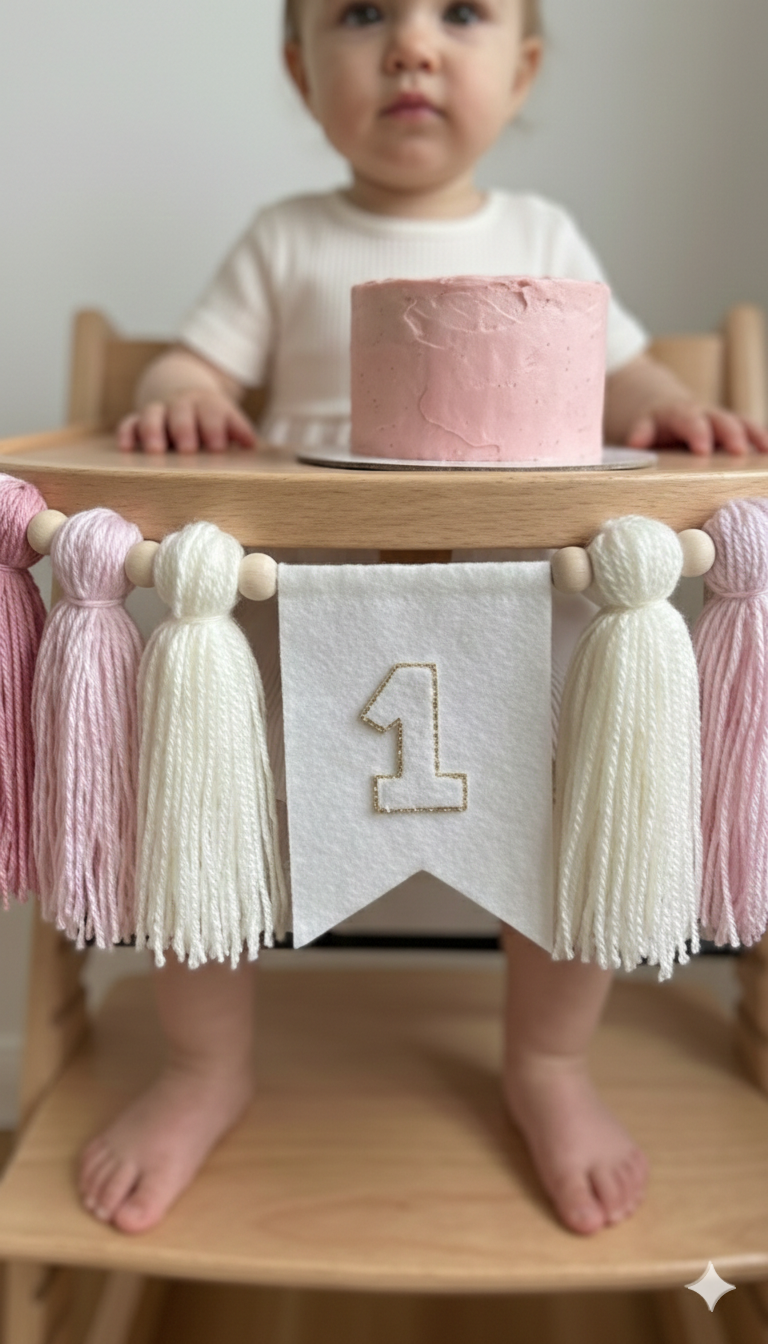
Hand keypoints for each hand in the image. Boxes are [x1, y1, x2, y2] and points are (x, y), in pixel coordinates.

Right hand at [117, 390, 257, 453]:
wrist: (182, 390)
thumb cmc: (210, 417)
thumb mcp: (226, 418)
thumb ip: (237, 430)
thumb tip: (251, 444)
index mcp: (207, 404)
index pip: (212, 411)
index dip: (215, 427)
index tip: (217, 447)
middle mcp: (181, 405)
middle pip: (181, 412)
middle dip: (185, 430)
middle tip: (188, 450)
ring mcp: (158, 411)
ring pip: (153, 414)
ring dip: (154, 431)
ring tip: (156, 451)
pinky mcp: (138, 420)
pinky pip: (129, 423)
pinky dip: (126, 433)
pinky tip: (125, 448)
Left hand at [626, 401, 767, 456]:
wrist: (667, 406)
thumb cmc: (654, 423)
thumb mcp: (642, 424)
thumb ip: (641, 431)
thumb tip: (636, 441)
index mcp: (680, 413)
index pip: (689, 419)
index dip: (697, 432)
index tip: (702, 449)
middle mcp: (706, 414)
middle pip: (722, 421)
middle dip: (731, 435)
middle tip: (738, 451)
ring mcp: (723, 421)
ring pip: (742, 424)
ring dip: (756, 436)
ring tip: (767, 451)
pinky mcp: (734, 430)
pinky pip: (752, 432)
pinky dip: (762, 440)